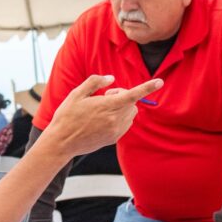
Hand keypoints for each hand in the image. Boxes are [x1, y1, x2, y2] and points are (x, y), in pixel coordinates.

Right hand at [43, 75, 163, 158]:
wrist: (61, 143)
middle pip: (132, 103)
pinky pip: (125, 124)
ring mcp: (115, 131)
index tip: (160, 81)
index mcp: (106, 106)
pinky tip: (103, 119)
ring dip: (123, 107)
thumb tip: (111, 78)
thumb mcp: (76, 94)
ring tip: (102, 109)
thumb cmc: (66, 116)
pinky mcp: (113, 139)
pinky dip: (120, 118)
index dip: (147, 87)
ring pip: (130, 114)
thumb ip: (95, 82)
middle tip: (104, 96)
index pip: (132, 94)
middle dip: (123, 96)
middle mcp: (114, 120)